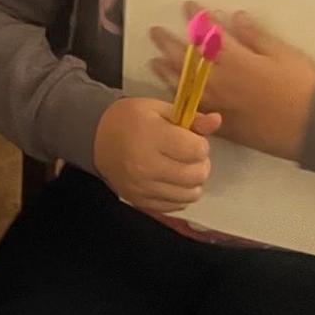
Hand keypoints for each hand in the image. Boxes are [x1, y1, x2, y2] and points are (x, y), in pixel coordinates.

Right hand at [93, 97, 219, 212]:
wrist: (96, 139)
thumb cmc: (130, 119)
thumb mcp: (158, 109)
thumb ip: (190, 118)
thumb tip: (217, 121)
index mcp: (151, 136)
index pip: (197, 150)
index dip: (199, 143)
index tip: (188, 138)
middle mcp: (146, 165)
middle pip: (197, 174)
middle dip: (200, 163)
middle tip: (188, 154)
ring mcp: (143, 187)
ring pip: (190, 194)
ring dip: (193, 181)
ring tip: (182, 168)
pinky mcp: (141, 201)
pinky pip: (176, 206)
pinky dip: (180, 194)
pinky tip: (171, 181)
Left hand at [149, 5, 314, 160]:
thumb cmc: (304, 86)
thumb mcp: (284, 53)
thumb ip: (256, 36)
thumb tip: (234, 17)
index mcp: (237, 62)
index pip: (210, 35)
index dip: (198, 19)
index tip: (188, 6)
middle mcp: (222, 83)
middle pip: (188, 61)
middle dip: (169, 44)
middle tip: (155, 32)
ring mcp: (220, 106)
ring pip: (185, 87)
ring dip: (168, 72)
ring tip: (155, 61)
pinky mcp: (224, 125)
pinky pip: (195, 111)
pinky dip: (181, 99)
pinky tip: (174, 93)